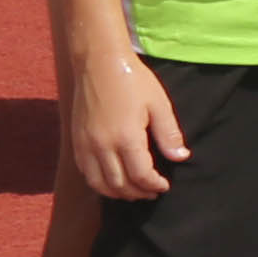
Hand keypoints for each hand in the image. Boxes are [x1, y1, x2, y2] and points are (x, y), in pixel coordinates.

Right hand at [67, 55, 186, 201]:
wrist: (99, 62)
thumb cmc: (133, 80)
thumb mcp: (159, 104)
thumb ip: (169, 134)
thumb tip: (181, 157)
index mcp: (126, 137)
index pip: (140, 175)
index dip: (154, 185)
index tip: (165, 185)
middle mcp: (102, 145)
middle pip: (119, 184)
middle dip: (138, 192)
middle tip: (152, 192)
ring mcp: (86, 144)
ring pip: (99, 183)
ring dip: (118, 193)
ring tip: (134, 191)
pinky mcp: (76, 140)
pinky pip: (86, 172)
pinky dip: (99, 183)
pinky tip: (112, 180)